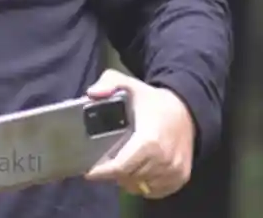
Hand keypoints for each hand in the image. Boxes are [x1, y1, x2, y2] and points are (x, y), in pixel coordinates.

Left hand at [83, 69, 195, 198]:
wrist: (187, 110)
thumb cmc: (153, 100)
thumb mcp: (129, 84)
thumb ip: (109, 83)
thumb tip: (91, 94)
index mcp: (149, 141)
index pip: (122, 166)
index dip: (103, 172)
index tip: (88, 173)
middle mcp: (164, 160)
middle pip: (129, 178)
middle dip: (112, 174)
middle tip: (102, 164)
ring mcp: (174, 171)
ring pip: (141, 186)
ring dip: (127, 180)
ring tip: (118, 166)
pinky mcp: (181, 177)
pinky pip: (156, 191)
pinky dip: (143, 185)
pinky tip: (135, 172)